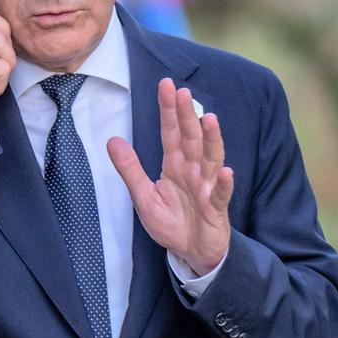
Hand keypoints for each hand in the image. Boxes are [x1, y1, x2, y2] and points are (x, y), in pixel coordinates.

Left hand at [108, 77, 233, 273]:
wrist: (191, 252)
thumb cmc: (172, 222)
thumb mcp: (144, 195)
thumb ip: (130, 169)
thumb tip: (112, 140)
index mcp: (175, 165)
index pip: (171, 132)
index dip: (168, 110)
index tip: (165, 85)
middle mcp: (193, 170)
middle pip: (191, 138)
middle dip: (187, 116)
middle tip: (182, 92)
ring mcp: (207, 187)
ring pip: (211, 159)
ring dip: (211, 140)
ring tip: (209, 119)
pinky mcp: (216, 208)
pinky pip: (220, 194)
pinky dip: (223, 183)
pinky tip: (225, 171)